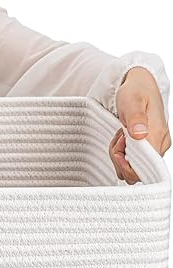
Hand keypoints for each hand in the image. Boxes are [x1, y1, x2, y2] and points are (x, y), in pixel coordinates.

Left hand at [110, 66, 170, 183]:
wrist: (138, 87)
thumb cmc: (136, 92)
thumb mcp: (133, 100)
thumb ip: (136, 118)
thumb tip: (140, 134)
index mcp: (158, 138)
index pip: (142, 169)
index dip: (125, 165)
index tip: (119, 148)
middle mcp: (158, 147)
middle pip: (134, 173)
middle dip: (119, 159)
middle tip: (118, 138)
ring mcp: (151, 150)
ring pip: (128, 170)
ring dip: (118, 156)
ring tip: (120, 136)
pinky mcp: (144, 150)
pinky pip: (128, 163)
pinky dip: (120, 154)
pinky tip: (121, 139)